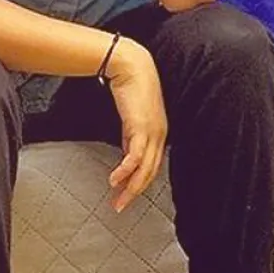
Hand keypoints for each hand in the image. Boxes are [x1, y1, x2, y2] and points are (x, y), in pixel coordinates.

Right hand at [105, 39, 167, 212]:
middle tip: (121, 206)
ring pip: (144, 169)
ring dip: (130, 188)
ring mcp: (152, 132)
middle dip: (135, 192)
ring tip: (118, 200)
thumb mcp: (132, 116)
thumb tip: (125, 151)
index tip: (127, 194)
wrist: (131, 66)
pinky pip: (134, 157)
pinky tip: (114, 180)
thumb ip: (130, 134)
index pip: (152, 165)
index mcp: (158, 132)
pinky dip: (125, 171)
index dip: (140, 182)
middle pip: (150, 173)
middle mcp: (159, 135)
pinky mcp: (141, 128)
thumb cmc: (132, 86)